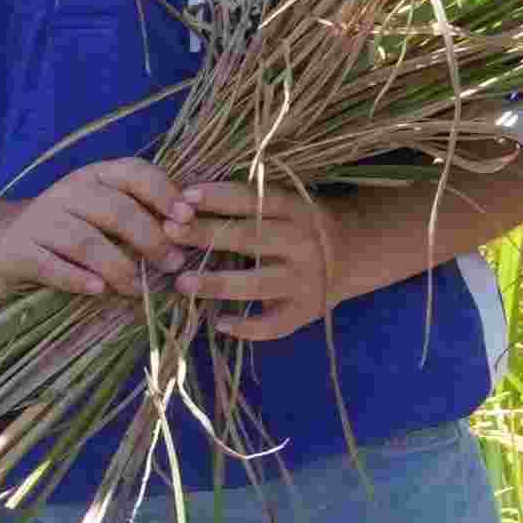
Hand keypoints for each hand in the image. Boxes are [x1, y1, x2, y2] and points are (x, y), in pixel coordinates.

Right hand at [0, 161, 186, 300]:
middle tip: (174, 264)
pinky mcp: (18, 251)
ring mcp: (39, 220)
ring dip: (120, 267)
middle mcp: (67, 192)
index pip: (134, 172)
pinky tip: (99, 290)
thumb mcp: (105, 211)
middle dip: (151, 239)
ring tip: (141, 288)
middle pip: (117, 211)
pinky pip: (52, 266)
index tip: (188, 218)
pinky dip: (78, 279)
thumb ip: (142, 211)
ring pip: (87, 242)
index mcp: (95, 175)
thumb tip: (193, 225)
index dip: (164, 193)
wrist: (0, 243)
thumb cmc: (71, 228)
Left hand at [173, 184, 355, 343]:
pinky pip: (274, 324)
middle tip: (168, 233)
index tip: (185, 195)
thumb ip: (246, 205)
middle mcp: (304, 244)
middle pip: (251, 238)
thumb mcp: (285, 206)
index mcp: (299, 211)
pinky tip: (221, 323)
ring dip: (217, 283)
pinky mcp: (306, 310)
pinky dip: (247, 327)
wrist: (354, 253)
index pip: (256, 200)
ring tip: (182, 283)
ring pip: (258, 283)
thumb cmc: (298, 226)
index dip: (220, 197)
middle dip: (207, 234)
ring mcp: (306, 279)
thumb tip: (183, 202)